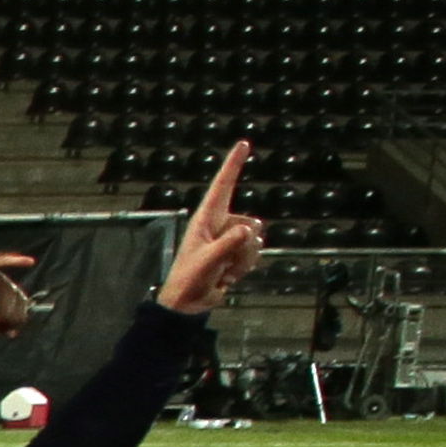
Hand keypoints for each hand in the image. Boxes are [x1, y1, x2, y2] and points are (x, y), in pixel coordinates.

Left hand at [159, 139, 265, 315]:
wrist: (189, 303)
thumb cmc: (189, 279)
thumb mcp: (207, 260)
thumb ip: (228, 244)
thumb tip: (248, 230)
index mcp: (206, 219)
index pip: (222, 186)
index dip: (233, 164)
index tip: (243, 144)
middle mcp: (220, 224)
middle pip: (252, 222)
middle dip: (244, 244)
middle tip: (221, 261)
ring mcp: (229, 239)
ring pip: (256, 239)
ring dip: (243, 258)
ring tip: (222, 270)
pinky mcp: (236, 253)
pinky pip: (255, 253)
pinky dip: (244, 266)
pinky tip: (227, 276)